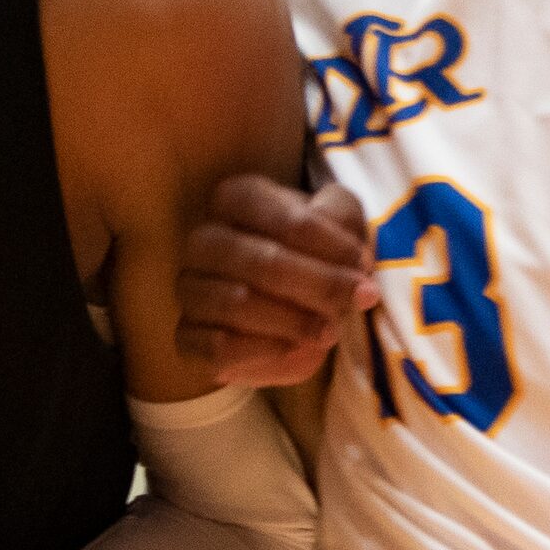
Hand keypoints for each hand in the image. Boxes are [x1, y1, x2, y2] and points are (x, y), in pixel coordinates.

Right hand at [177, 176, 379, 386]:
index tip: (363, 264)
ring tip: (329, 330)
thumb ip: (342, 218)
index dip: (328, 243)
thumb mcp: (337, 223)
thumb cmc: (313, 254)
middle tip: (358, 300)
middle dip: (319, 284)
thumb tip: (349, 252)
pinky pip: (218, 345)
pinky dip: (263, 350)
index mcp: (235, 199)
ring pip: (236, 303)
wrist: (288, 309)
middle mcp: (203, 240)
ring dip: (294, 320)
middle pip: (260, 261)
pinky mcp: (186, 335)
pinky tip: (292, 347)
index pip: (281, 217)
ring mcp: (189, 288)